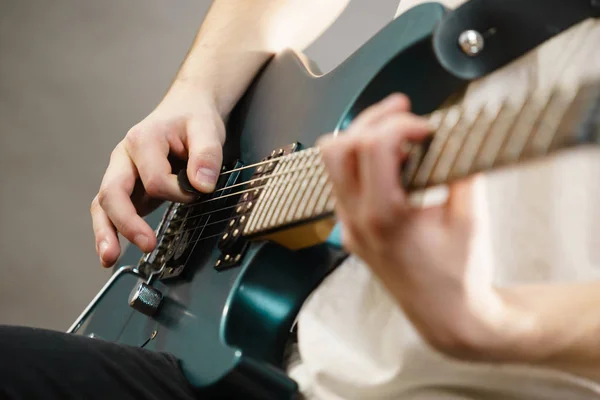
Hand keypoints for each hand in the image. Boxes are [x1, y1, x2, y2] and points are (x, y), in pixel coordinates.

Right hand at [91, 79, 225, 267]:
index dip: (178, 193)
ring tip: (108, 258)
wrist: (186, 108)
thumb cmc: (194, 118)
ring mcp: (122, 172)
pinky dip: (112, 230)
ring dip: (105, 232)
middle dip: (125, 222)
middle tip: (146, 245)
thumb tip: (201, 185)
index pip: (155, 179)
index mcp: (143, 139)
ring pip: (104, 204)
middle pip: (113, 192)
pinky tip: (112, 249)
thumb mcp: (207, 129)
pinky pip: (112, 209)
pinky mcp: (128, 186)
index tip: (198, 193)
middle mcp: (124, 156)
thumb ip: (206, 155)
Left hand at [318, 94, 508, 358]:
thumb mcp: (471, 218)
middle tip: (403, 110)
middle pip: (338, 147)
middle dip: (371, 119)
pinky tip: (394, 161)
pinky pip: (342, 182)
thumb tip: (455, 133)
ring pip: (332, 163)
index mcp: (383, 218)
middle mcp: (355, 221)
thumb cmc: (460, 275)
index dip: (402, 125)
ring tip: (398, 131)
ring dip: (362, 137)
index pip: (373, 147)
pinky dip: (362, 161)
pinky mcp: (350, 230)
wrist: (445, 317)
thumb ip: (462, 170)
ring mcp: (348, 227)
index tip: (429, 129)